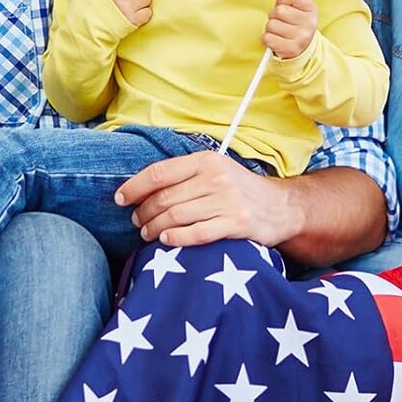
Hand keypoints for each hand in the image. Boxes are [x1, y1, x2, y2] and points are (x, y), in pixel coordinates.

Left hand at [116, 150, 292, 248]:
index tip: (120, 199)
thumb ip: (185, 176)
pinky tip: (167, 241)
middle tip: (136, 222)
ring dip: (155, 228)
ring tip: (147, 234)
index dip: (135, 187)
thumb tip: (142, 187)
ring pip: (177, 216)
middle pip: (165, 197)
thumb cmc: (239, 190)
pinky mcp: (237, 224)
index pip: (160, 172)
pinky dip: (177, 238)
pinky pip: (198, 233)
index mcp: (206, 160)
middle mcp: (216, 178)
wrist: (281, 207)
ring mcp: (227, 201)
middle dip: (143, 212)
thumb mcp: (215, 171)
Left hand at [264, 0, 316, 58]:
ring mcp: (301, 37)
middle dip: (275, 14)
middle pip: (279, 10)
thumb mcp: (302, 7)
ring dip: (270, 28)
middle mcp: (309, 23)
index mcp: (311, 9)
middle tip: (281, 20)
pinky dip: (267, 39)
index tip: (284, 4)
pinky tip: (276, 39)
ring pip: (271, 25)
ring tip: (279, 31)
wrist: (304, 48)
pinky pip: (267, 38)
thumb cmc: (298, 23)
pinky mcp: (290, 49)